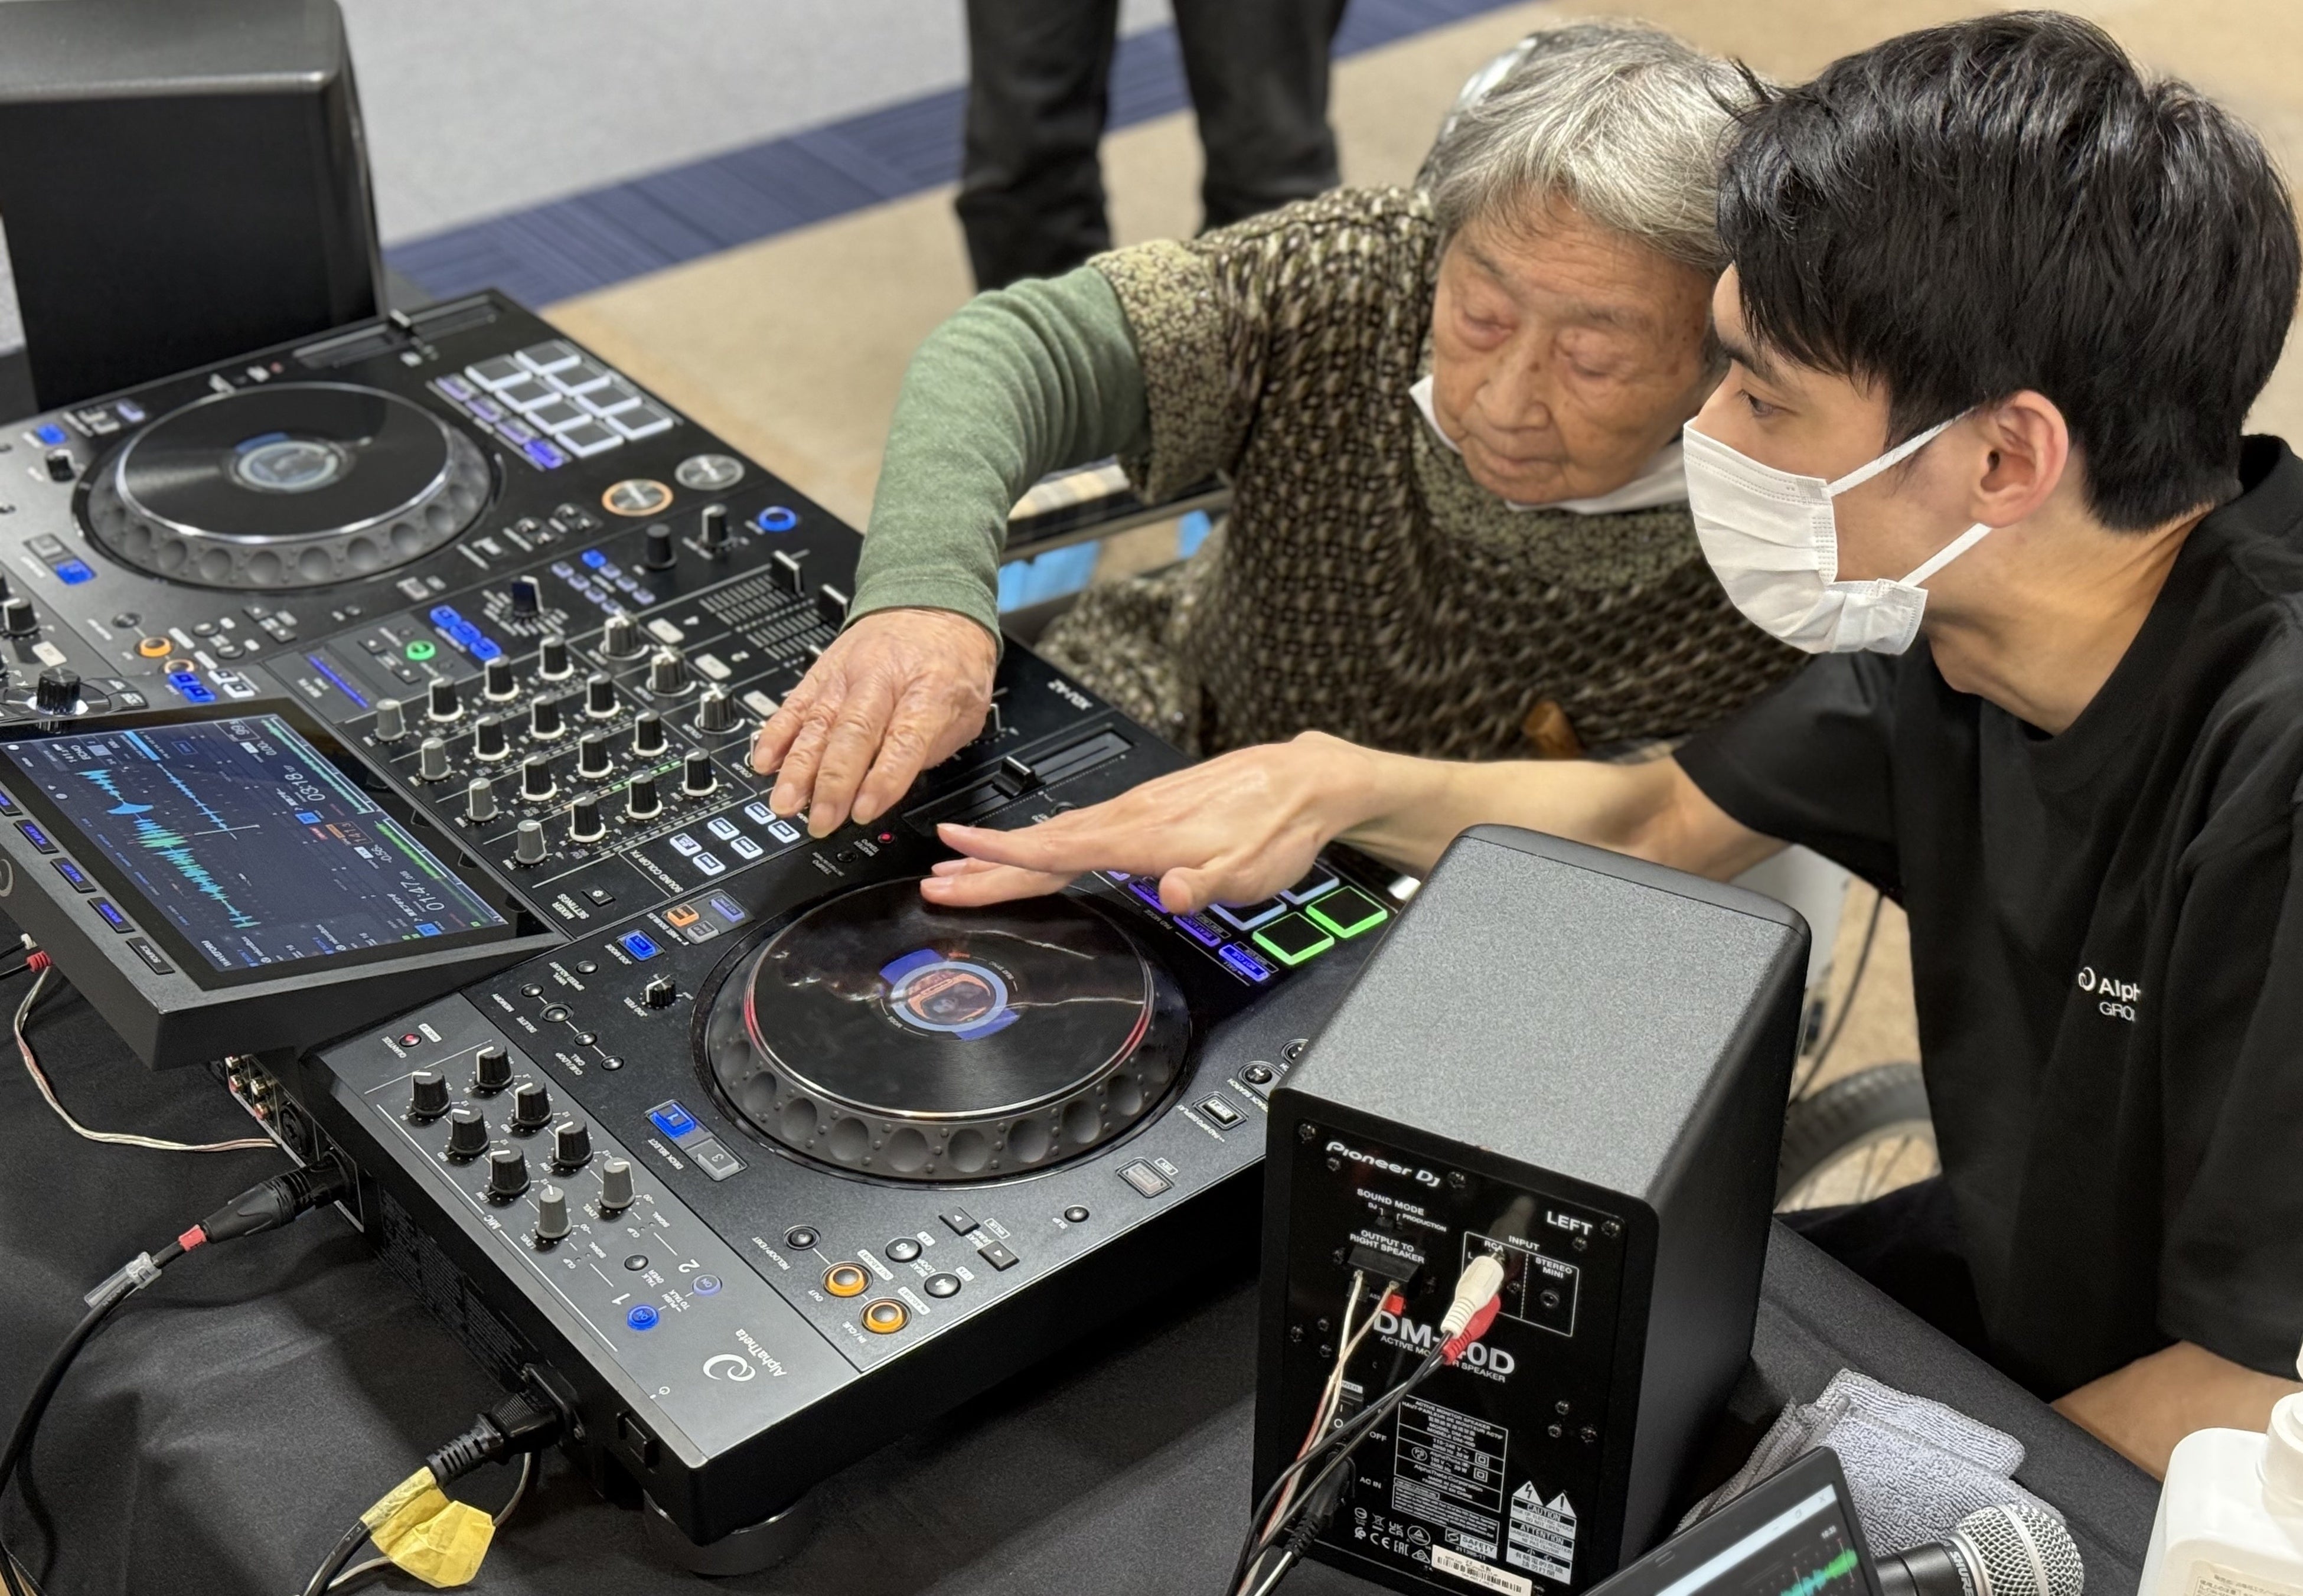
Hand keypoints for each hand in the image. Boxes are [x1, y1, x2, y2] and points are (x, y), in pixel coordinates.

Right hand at [750, 607, 996, 835]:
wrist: (931, 603)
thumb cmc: (951, 662)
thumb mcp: (967, 709)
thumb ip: (932, 749)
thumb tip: (891, 788)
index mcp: (929, 690)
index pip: (903, 740)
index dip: (882, 779)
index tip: (864, 811)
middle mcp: (882, 679)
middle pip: (853, 733)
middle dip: (833, 783)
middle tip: (820, 820)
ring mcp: (846, 675)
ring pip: (818, 723)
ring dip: (798, 767)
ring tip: (785, 803)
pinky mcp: (821, 673)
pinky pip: (795, 705)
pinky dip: (776, 734)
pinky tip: (765, 761)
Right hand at [921, 732, 1384, 909]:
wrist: (1307, 781)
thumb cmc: (1279, 826)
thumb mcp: (1252, 869)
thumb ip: (1207, 883)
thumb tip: (1173, 893)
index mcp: (1146, 835)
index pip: (1060, 849)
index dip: (1003, 856)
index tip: (955, 852)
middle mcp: (1132, 817)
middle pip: (1044, 846)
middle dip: (986, 864)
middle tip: (936, 877)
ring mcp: (1136, 811)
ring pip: (1057, 836)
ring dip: (1006, 854)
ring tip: (963, 868)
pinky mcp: (1146, 810)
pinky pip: (1079, 829)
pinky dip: (1043, 842)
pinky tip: (1032, 851)